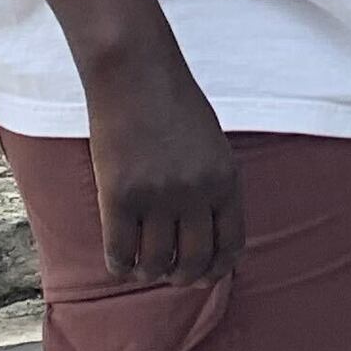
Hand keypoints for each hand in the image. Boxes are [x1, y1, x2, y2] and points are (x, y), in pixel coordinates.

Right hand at [84, 51, 240, 282]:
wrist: (136, 74)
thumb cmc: (174, 106)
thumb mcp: (212, 145)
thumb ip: (214, 186)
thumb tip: (207, 235)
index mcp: (226, 180)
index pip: (231, 246)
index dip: (217, 269)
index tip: (204, 274)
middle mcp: (196, 193)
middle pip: (193, 262)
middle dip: (182, 277)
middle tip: (168, 273)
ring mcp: (157, 196)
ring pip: (155, 264)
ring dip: (149, 273)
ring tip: (142, 266)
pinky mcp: (119, 196)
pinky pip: (120, 253)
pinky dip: (120, 266)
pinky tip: (120, 259)